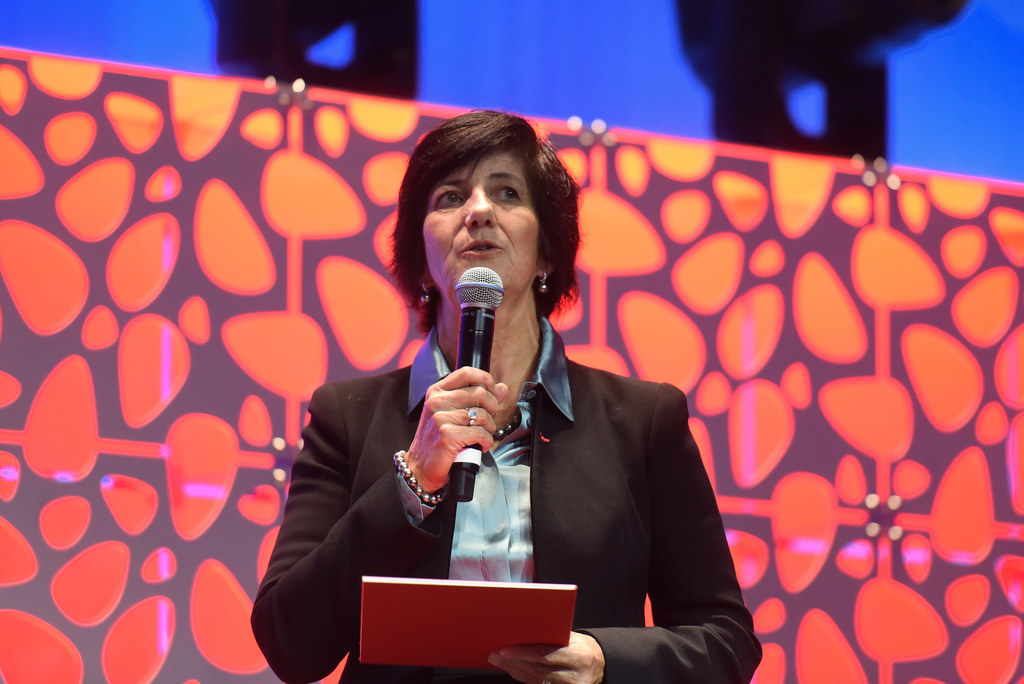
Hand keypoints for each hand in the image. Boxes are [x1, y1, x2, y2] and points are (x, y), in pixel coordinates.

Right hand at [404, 366, 508, 491]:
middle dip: (492, 409)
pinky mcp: (447, 435)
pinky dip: (486, 441)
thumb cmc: (438, 440)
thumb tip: (502, 388)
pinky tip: (480, 445)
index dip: (486, 380)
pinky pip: (480, 433)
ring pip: (482, 415)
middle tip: (488, 422)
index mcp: (437, 392)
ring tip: (483, 436)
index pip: (467, 372)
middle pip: (480, 393)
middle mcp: (436, 401)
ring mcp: (440, 418)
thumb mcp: (454, 414)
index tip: (492, 392)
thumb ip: (478, 399)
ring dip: (490, 428)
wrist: (420, 467)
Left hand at [487, 632, 604, 683]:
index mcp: (578, 656)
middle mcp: (575, 676)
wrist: (601, 664)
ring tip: (500, 661)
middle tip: (495, 655)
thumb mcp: (573, 638)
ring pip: (536, 680)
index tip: (505, 649)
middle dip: (513, 662)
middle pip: (537, 670)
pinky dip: (524, 677)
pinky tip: (513, 669)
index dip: (523, 653)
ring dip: (515, 670)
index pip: (545, 655)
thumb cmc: (583, 647)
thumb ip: (552, 637)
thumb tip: (522, 632)